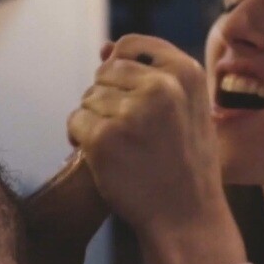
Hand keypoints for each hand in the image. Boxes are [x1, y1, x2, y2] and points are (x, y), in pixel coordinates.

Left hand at [67, 34, 221, 233]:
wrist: (187, 217)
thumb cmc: (185, 163)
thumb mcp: (189, 109)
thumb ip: (155, 75)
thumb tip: (104, 47)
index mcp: (186, 73)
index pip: (132, 45)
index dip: (121, 67)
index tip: (129, 96)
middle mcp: (160, 87)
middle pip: (106, 72)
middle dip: (108, 98)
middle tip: (129, 133)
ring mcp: (132, 112)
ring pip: (89, 98)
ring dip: (95, 121)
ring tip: (122, 149)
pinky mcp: (105, 138)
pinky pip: (75, 122)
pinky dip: (81, 141)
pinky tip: (104, 160)